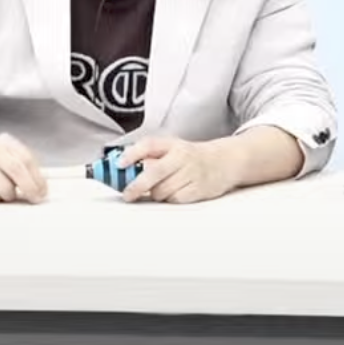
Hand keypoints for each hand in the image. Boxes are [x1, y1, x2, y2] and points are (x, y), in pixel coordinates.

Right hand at [0, 133, 47, 204]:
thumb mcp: (7, 155)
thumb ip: (25, 167)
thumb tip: (41, 188)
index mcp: (5, 143)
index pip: (26, 159)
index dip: (38, 178)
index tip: (42, 191)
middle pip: (16, 169)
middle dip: (29, 187)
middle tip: (34, 198)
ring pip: (5, 188)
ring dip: (9, 195)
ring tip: (2, 190)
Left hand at [118, 136, 236, 203]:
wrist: (224, 161)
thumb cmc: (192, 157)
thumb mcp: (172, 149)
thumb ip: (150, 157)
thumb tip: (124, 170)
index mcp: (172, 144)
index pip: (148, 145)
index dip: (132, 154)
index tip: (119, 164)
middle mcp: (182, 156)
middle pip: (154, 172)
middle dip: (137, 185)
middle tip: (127, 193)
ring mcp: (191, 172)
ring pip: (162, 190)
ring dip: (154, 194)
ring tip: (159, 189)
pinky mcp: (199, 188)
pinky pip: (175, 199)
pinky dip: (169, 200)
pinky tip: (173, 193)